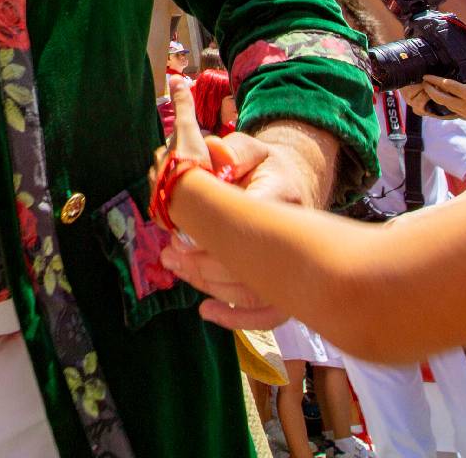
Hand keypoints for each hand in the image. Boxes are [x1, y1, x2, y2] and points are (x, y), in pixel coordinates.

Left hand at [154, 79, 283, 328]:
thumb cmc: (267, 168)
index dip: (214, 231)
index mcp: (283, 197)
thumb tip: (215, 155)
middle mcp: (293, 236)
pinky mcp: (286, 284)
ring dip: (207, 283)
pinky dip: (237, 316)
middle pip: (249, 264)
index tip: (182, 234)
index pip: (251, 220)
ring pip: (252, 290)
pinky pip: (268, 313)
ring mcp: (291, 264)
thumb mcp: (252, 149)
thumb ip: (233, 149)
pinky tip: (206, 312)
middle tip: (170, 254)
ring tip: (174, 266)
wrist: (295, 188)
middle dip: (204, 263)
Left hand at [421, 43, 465, 135]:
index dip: (434, 81)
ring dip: (443, 102)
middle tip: (425, 85)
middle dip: (432, 92)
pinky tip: (458, 105)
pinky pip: (464, 116)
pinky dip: (457, 109)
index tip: (425, 77)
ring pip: (453, 110)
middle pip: (444, 100)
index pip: (447, 86)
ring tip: (438, 94)